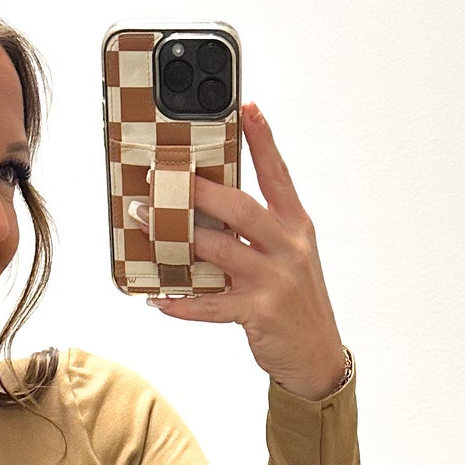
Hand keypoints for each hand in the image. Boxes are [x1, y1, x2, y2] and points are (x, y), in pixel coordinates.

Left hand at [143, 102, 348, 399]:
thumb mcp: (287, 258)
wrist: (317, 356)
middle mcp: (289, 248)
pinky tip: (159, 297)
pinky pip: (211, 304)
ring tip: (146, 225)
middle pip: (239, 207)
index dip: (263, 140)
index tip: (247, 108)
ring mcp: (275, 281)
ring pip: (219, 250)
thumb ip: (256, 232)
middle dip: (196, 192)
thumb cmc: (294, 302)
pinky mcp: (260, 313)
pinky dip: (182, 302)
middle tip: (161, 179)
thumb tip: (205, 211)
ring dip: (177, 238)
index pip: (278, 175)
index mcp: (296, 228)